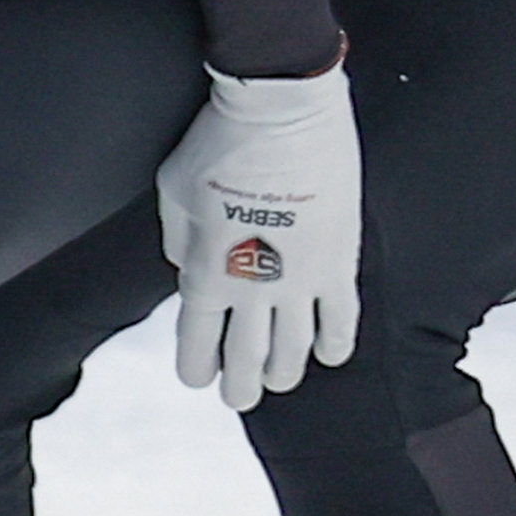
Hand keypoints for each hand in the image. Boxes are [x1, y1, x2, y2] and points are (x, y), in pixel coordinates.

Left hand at [155, 63, 361, 412]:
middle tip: (236, 400)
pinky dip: (337, 342)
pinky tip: (331, 358)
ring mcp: (301, 277)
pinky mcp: (341, 258)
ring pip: (295, 345)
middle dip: (239, 384)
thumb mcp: (173, 193)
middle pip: (246, 355)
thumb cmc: (216, 146)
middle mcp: (253, 286)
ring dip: (285, 371)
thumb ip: (178, 240)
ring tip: (277, 384)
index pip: (197, 339)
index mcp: (205, 272)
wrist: (281, 114)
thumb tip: (186, 266)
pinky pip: (343, 314)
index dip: (196, 365)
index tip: (196, 378)